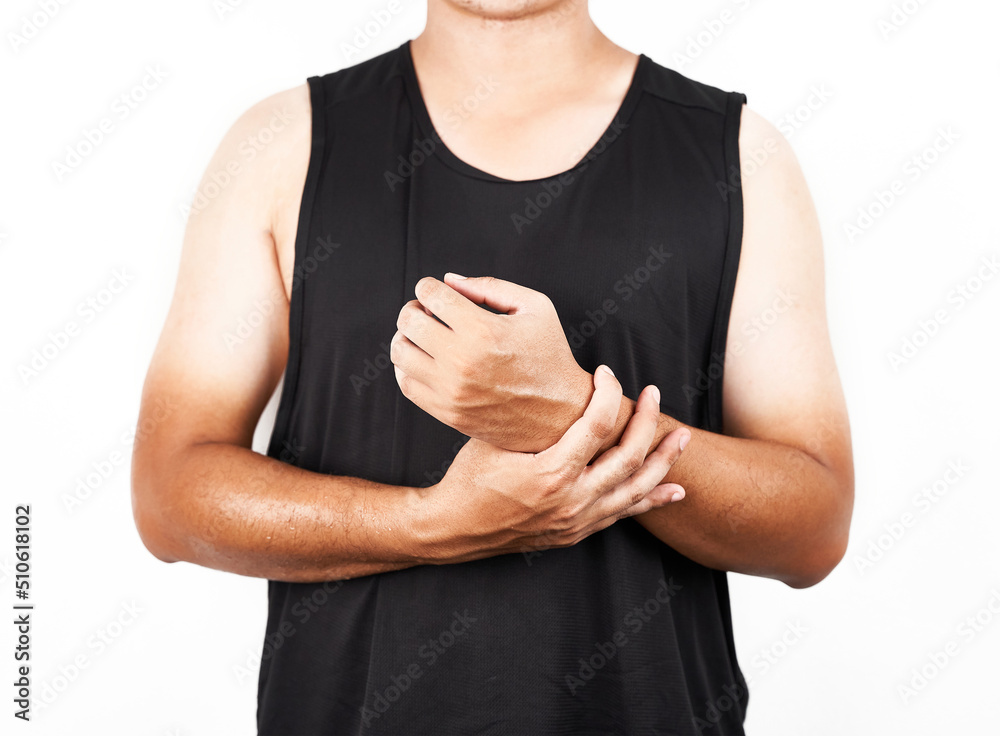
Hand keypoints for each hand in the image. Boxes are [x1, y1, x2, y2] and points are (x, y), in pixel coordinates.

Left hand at [391, 273, 591, 452]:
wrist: (561, 414)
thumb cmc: (550, 357)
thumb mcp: (535, 307)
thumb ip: (490, 287)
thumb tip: (450, 280)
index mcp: (483, 330)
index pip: (430, 294)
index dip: (428, 287)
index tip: (434, 292)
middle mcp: (462, 360)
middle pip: (409, 321)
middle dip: (414, 308)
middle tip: (426, 311)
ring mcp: (451, 389)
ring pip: (401, 352)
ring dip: (406, 337)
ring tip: (423, 336)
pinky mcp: (447, 412)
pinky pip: (407, 384)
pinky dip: (406, 367)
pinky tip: (422, 360)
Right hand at [420, 365, 689, 563]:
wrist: (454, 528)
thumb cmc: (469, 477)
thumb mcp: (494, 437)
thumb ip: (530, 417)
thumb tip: (557, 382)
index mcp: (552, 472)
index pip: (598, 424)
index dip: (608, 393)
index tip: (606, 373)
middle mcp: (572, 500)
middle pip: (629, 456)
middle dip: (648, 422)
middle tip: (655, 395)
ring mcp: (577, 520)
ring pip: (635, 489)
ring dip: (663, 461)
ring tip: (682, 438)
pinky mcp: (576, 532)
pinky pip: (623, 515)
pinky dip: (650, 501)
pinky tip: (674, 491)